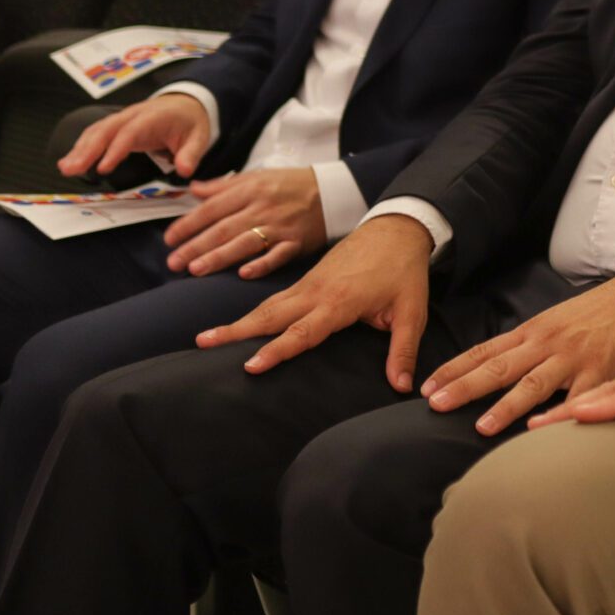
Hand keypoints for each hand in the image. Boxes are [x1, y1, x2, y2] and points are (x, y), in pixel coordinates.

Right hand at [58, 94, 211, 178]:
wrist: (187, 103)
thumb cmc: (191, 121)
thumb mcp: (199, 137)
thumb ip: (190, 154)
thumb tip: (184, 171)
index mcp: (152, 117)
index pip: (130, 133)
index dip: (115, 150)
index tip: (103, 168)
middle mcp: (133, 115)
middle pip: (106, 130)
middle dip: (87, 150)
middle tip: (71, 169)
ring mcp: (123, 118)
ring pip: (97, 131)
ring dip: (79, 149)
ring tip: (65, 168)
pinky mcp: (117, 125)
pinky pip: (96, 133)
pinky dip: (82, 146)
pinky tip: (72, 161)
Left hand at [161, 167, 326, 277]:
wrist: (334, 190)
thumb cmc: (291, 184)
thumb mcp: (257, 176)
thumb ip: (223, 185)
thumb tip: (192, 189)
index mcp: (250, 190)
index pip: (212, 209)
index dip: (188, 224)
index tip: (169, 239)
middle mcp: (263, 208)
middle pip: (224, 229)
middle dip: (196, 246)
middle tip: (174, 263)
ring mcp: (281, 226)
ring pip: (245, 243)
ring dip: (219, 257)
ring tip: (196, 270)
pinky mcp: (297, 242)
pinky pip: (278, 255)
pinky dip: (262, 264)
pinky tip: (244, 274)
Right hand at [197, 213, 433, 390]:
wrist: (398, 228)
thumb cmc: (405, 270)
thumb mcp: (412, 311)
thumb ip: (404, 349)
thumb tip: (403, 385)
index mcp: (340, 302)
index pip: (303, 332)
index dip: (277, 350)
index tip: (250, 366)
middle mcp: (316, 293)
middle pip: (270, 316)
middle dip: (236, 331)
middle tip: (201, 345)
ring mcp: (309, 284)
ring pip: (268, 306)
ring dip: (238, 322)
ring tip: (206, 337)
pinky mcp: (308, 280)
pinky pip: (275, 299)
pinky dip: (254, 312)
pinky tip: (239, 324)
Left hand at [421, 268, 614, 436]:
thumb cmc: (598, 312)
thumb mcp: (556, 322)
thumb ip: (530, 345)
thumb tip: (499, 369)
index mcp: (533, 331)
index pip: (484, 350)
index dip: (454, 369)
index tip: (426, 388)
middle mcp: (547, 342)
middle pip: (499, 366)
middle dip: (464, 387)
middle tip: (435, 405)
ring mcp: (573, 356)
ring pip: (533, 384)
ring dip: (504, 406)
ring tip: (480, 426)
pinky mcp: (602, 370)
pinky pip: (577, 397)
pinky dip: (559, 415)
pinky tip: (541, 429)